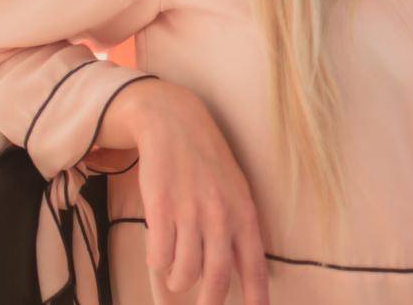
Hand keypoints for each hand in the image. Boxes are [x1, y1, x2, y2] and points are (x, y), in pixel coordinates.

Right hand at [99, 78, 268, 304]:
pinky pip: (158, 256)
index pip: (254, 263)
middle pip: (217, 279)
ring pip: (185, 273)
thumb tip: (235, 272)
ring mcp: (191, 212)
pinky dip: (157, 262)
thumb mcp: (233, 193)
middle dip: (209, 302)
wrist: (176, 125)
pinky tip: (159, 250)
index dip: (256, 294)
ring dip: (178, 282)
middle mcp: (221, 215)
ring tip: (176, 275)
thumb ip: (235, 230)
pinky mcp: (161, 209)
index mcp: (245, 212)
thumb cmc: (207, 165)